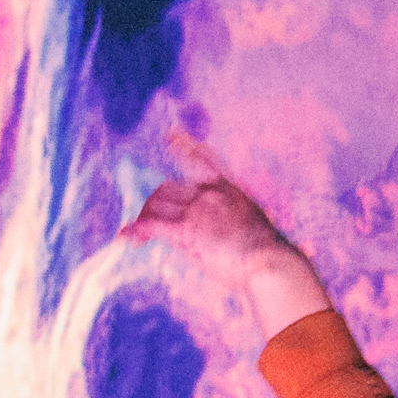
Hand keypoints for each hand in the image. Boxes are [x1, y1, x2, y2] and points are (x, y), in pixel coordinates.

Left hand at [119, 135, 335, 343]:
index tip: (171, 133)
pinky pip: (152, 226)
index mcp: (229, 191)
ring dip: (143, 219)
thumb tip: (215, 234)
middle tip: (144, 220)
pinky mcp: (187, 230)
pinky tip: (126, 237)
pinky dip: (136, 231)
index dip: (185, 146)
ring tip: (136, 237)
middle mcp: (211, 195)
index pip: (203, 161)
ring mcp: (198, 210)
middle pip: (167, 189)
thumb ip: (231, 223)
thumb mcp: (252, 229)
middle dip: (152, 204)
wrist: (272, 263)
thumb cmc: (268, 255)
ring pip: (156, 205)